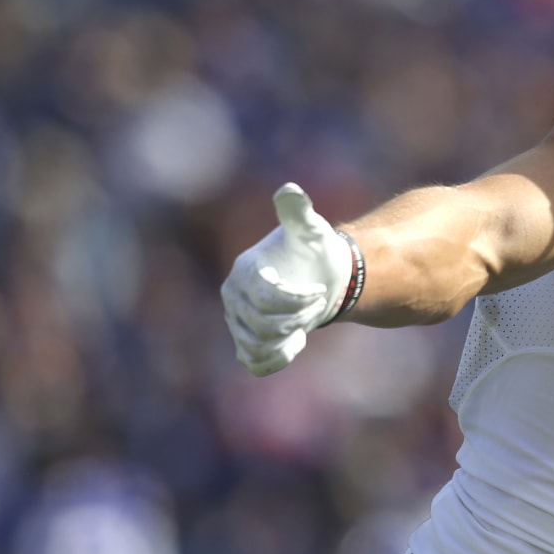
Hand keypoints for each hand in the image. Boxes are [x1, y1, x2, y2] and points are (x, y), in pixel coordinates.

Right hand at [221, 183, 353, 375]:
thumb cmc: (315, 252)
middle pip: (263, 324)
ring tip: (307, 320)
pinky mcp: (247, 343)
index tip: (319, 289)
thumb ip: (298, 212)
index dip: (298, 299)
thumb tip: (289, 190)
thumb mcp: (311, 230)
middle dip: (299, 316)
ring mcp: (237, 322)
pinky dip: (278, 357)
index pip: (266, 298)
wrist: (321, 276)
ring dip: (291, 336)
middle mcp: (232, 298)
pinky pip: (255, 362)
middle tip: (318, 301)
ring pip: (258, 344)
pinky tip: (297, 341)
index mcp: (243, 272)